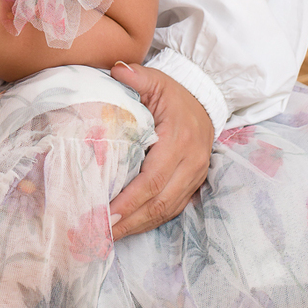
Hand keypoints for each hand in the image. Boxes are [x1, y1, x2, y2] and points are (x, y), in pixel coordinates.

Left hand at [106, 65, 213, 236]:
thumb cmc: (175, 94)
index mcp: (180, 140)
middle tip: (100, 233)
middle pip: (159, 203)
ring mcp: (194, 177)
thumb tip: (116, 70)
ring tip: (108, 237)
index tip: (106, 214)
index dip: (130, 200)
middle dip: (130, 221)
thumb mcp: (157, 80)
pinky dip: (149, 221)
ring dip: (138, 226)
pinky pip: (171, 210)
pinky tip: (128, 228)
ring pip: (166, 211)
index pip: (153, 178)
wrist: (206, 102)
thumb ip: (137, 76)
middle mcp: (191, 163)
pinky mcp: (193, 185)